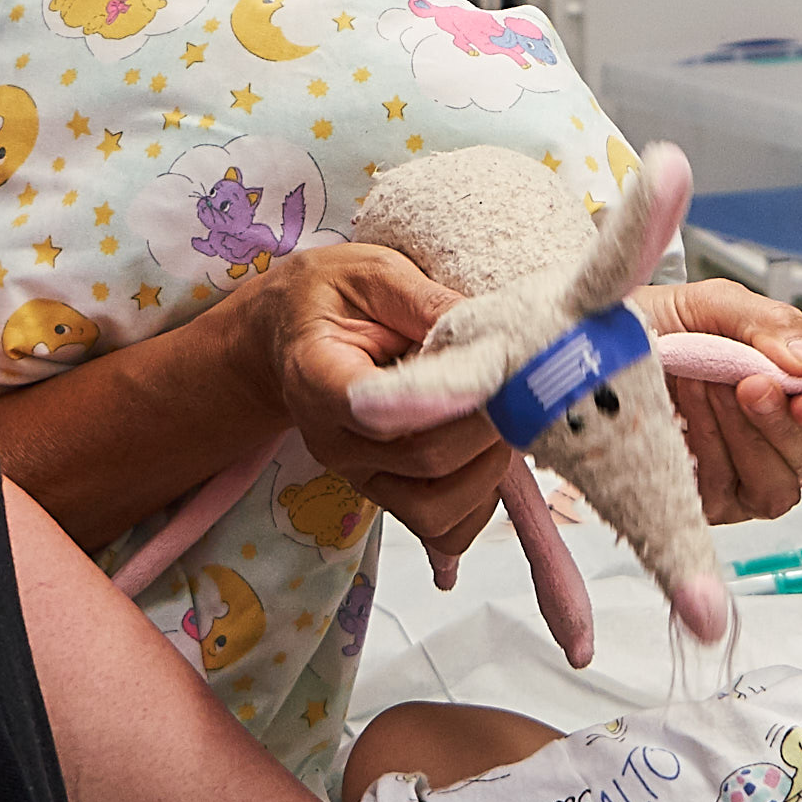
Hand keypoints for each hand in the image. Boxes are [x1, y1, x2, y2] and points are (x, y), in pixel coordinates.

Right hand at [248, 244, 514, 564]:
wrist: (288, 334)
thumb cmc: (330, 297)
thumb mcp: (372, 272)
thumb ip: (426, 300)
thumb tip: (488, 330)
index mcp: (319, 378)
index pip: (374, 408)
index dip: (440, 400)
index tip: (487, 375)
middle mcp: (335, 441)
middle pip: (425, 460)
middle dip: (486, 425)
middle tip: (513, 383)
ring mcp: (359, 475)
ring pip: (437, 510)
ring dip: (488, 469)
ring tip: (498, 417)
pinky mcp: (383, 492)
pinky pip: (441, 529)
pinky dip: (478, 501)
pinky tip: (484, 453)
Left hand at [654, 278, 801, 523]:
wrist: (590, 345)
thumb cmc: (659, 325)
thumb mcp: (714, 305)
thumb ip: (770, 325)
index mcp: (792, 396)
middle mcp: (775, 445)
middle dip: (776, 421)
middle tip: (743, 383)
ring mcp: (740, 481)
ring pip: (775, 488)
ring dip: (741, 437)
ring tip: (703, 387)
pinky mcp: (703, 506)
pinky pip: (724, 499)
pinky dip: (706, 456)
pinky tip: (683, 421)